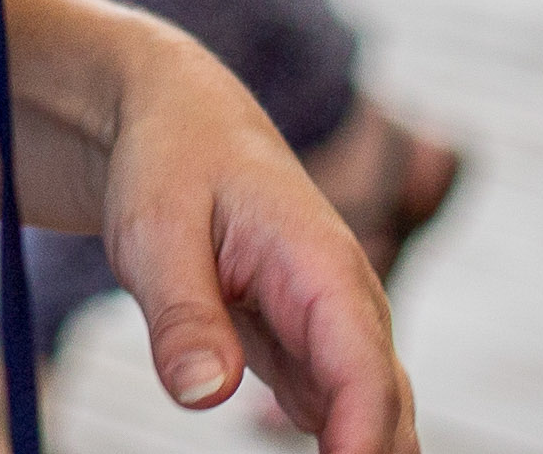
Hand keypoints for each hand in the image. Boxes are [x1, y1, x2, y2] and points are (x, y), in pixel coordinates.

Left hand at [95, 35, 418, 451]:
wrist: (176, 120)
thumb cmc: (168, 163)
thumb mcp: (155, 229)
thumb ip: (182, 313)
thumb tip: (205, 397)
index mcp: (323, 269)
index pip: (365, 377)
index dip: (362, 447)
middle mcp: (349, 307)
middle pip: (387, 413)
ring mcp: (334, 334)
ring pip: (375, 423)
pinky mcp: (308, 354)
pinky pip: (339, 421)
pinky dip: (336, 453)